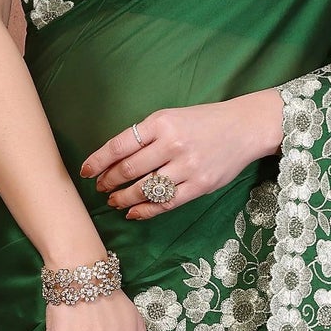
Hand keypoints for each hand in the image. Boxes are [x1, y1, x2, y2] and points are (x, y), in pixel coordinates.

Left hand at [80, 89, 284, 217]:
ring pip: (145, 190)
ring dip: (123, 199)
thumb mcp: (172, 117)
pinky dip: (146, 211)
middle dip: (109, 182)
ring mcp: (187, 166)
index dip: (98, 161)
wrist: (244, 127)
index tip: (85, 172)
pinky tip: (134, 213)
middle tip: (100, 188)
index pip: (119, 145)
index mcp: (161, 122)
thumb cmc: (204, 122)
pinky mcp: (200, 185)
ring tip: (114, 201)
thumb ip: (147, 136)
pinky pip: (166, 204)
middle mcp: (172, 144)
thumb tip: (114, 159)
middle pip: (128, 170)